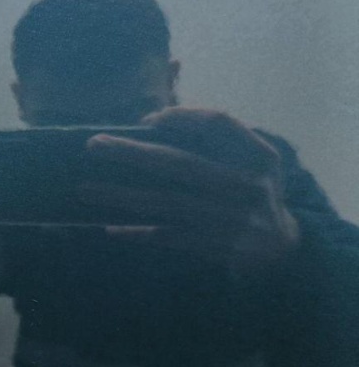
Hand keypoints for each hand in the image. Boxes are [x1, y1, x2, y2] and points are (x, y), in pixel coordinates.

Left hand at [81, 107, 299, 268]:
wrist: (282, 248)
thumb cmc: (253, 190)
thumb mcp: (252, 158)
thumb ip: (215, 135)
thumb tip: (152, 118)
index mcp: (259, 155)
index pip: (218, 123)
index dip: (181, 117)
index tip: (146, 120)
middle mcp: (245, 186)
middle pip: (181, 163)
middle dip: (132, 153)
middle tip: (93, 145)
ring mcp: (229, 219)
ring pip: (165, 204)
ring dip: (121, 196)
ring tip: (84, 189)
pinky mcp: (215, 246)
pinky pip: (167, 236)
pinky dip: (138, 232)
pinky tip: (109, 227)